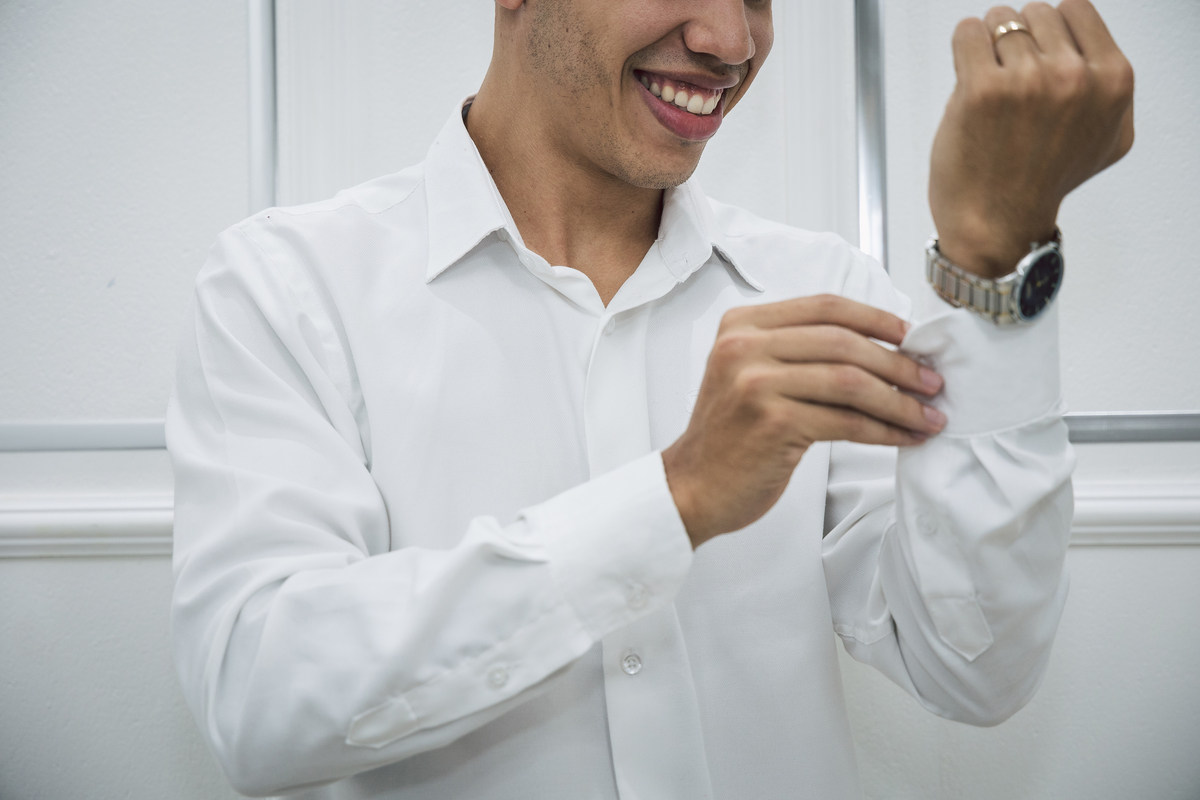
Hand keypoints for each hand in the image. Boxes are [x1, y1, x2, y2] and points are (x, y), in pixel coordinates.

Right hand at [661, 295, 945, 547]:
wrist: (692, 486)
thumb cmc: (730, 435)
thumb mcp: (751, 374)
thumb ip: (798, 352)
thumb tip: (880, 348)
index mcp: (742, 325)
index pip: (825, 307)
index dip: (877, 318)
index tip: (911, 336)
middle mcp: (744, 347)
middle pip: (844, 342)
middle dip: (899, 363)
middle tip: (931, 381)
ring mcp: (756, 384)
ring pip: (851, 381)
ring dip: (900, 400)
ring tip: (927, 414)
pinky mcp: (773, 423)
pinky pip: (846, 422)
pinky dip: (884, 431)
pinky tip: (903, 438)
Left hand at [929, 0, 1134, 277]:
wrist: (997, 225)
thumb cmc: (1040, 184)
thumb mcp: (1106, 137)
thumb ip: (1106, 88)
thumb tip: (1091, 49)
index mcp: (1111, 82)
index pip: (1075, 11)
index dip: (1049, 32)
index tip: (1037, 56)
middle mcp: (1073, 78)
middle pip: (1035, 13)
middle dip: (1017, 41)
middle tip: (1010, 83)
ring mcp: (1027, 81)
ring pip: (999, 21)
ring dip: (988, 49)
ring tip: (991, 91)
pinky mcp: (981, 89)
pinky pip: (967, 33)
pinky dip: (964, 49)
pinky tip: (968, 79)